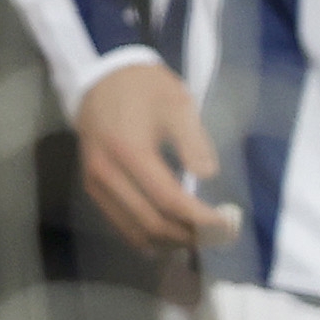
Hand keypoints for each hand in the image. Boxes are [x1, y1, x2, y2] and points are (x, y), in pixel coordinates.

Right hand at [75, 56, 240, 252]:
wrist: (101, 78)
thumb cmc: (144, 88)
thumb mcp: (177, 103)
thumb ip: (193, 140)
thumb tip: (207, 175)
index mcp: (129, 151)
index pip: (169, 199)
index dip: (199, 218)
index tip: (226, 225)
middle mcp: (107, 173)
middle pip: (151, 221)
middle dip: (187, 235)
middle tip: (219, 237)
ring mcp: (95, 182)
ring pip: (133, 229)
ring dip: (168, 241)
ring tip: (199, 240)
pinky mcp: (92, 186)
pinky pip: (119, 221)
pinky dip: (145, 235)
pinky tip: (169, 239)